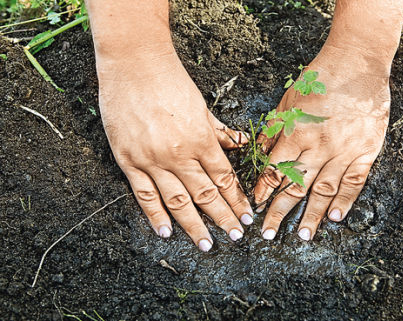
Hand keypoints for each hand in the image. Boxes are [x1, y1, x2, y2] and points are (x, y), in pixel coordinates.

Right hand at [97, 51, 252, 250]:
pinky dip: (155, 215)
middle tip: (236, 236)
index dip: (238, 200)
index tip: (247, 215)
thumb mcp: (202, 105)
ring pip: (179, 201)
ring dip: (195, 226)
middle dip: (224, 218)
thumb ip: (219, 131)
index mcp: (201, 140)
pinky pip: (144, 194)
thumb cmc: (170, 81)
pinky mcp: (129, 161)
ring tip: (207, 244)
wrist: (133, 65)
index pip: (225, 178)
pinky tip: (166, 232)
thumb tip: (240, 142)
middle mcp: (180, 155)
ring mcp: (153, 160)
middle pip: (207, 195)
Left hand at [254, 46, 390, 240]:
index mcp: (296, 132)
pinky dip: (345, 200)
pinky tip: (336, 217)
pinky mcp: (366, 150)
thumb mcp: (287, 100)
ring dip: (312, 215)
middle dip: (280, 212)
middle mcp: (318, 146)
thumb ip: (273, 130)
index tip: (255, 207)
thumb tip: (257, 153)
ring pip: (324, 189)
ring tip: (303, 235)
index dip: (263, 191)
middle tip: (270, 234)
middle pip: (296, 186)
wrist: (357, 63)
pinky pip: (354, 180)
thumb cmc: (319, 78)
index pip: (275, 169)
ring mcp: (344, 150)